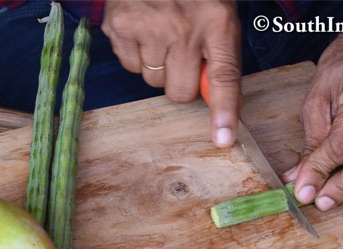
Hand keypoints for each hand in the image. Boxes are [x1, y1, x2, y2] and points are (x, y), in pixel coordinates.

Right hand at [101, 0, 240, 146]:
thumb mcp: (219, 15)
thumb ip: (219, 57)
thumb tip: (210, 99)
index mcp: (218, 22)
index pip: (224, 77)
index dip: (224, 112)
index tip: (223, 139)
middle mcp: (183, 27)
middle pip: (180, 92)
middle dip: (180, 81)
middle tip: (181, 53)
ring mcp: (148, 26)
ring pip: (152, 81)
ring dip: (157, 65)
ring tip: (160, 32)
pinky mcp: (118, 27)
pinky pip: (130, 66)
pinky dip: (136, 53)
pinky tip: (142, 27)